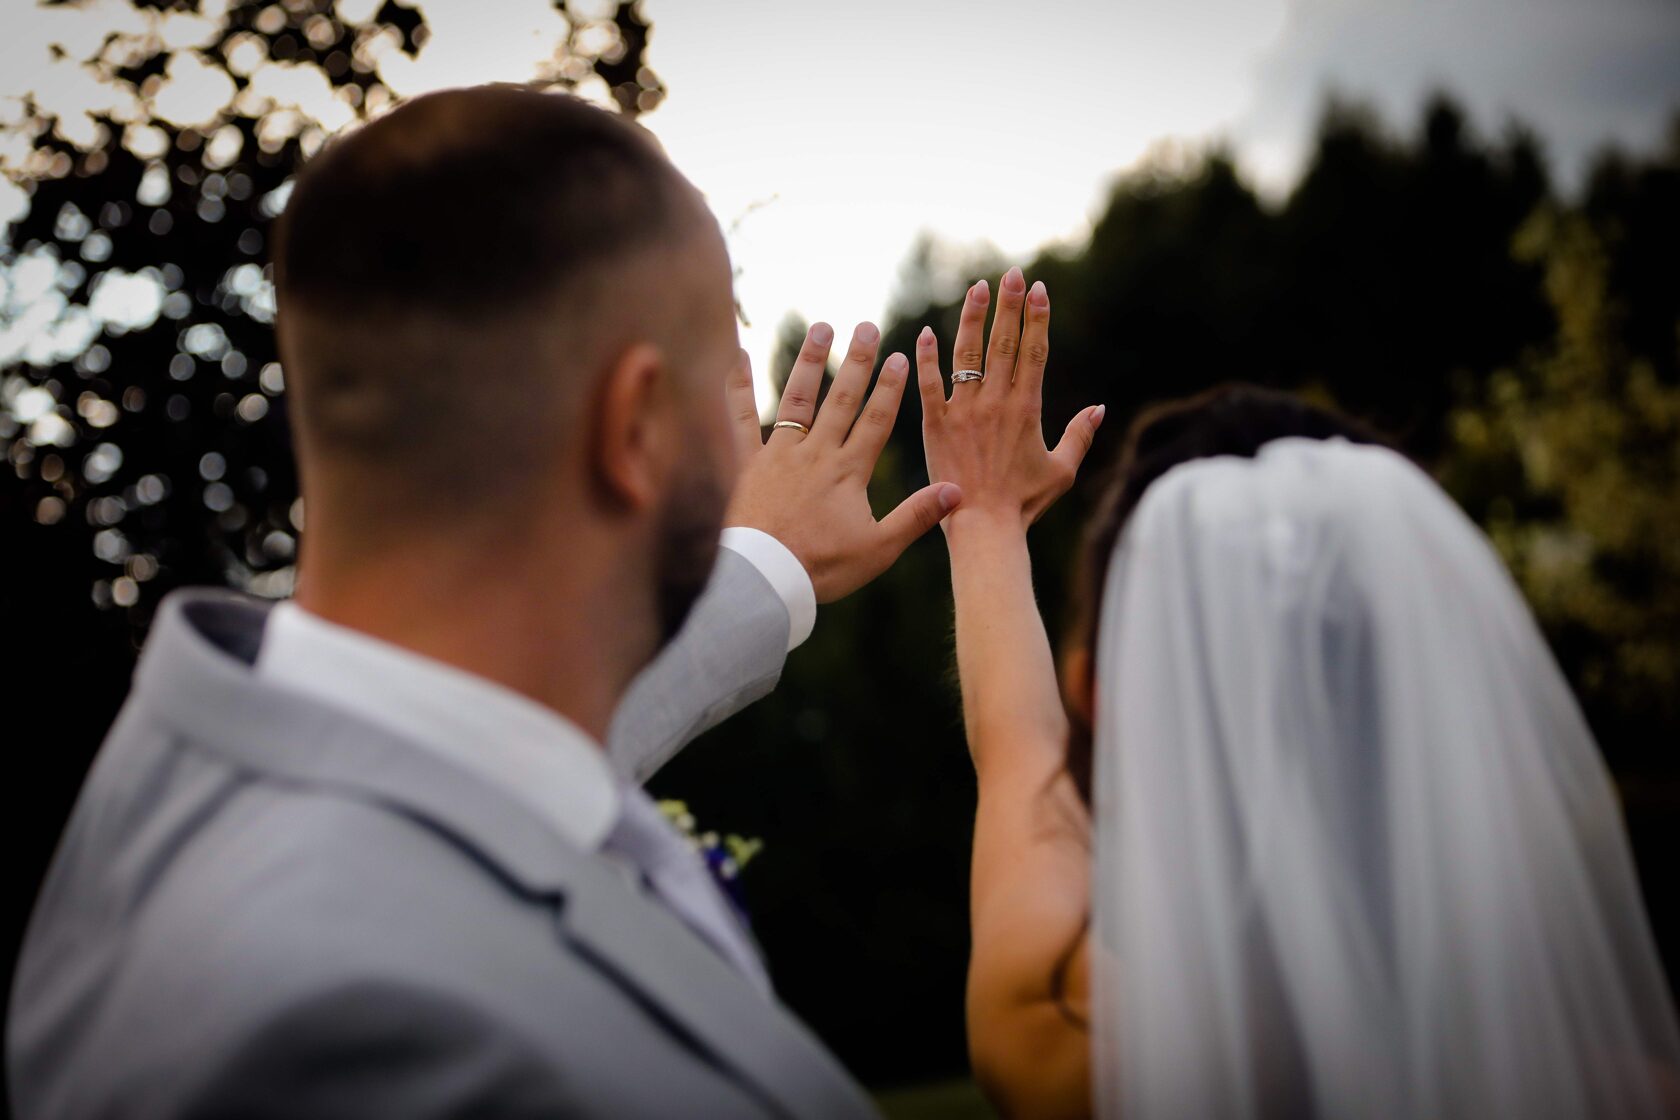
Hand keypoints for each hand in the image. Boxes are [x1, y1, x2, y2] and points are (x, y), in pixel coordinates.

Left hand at [724, 321, 962, 602]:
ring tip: (822, 328)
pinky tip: (737, 354)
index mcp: (850, 471)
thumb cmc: (822, 569)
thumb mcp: (879, 548)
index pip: (876, 420)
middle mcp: (816, 453)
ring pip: (798, 398)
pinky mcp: (747, 464)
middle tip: (867, 326)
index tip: (901, 356)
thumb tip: (958, 490)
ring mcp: (780, 454)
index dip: (891, 387)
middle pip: (841, 398)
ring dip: (812, 361)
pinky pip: (740, 419)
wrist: (765, 579)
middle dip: (858, 360)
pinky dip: (738, 387)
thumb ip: (918, 516)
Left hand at [916, 267, 1102, 531]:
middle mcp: (995, 403)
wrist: (983, 527)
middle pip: (1004, 343)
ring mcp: (964, 411)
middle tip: (1012, 274)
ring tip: (977, 287)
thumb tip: (1099, 408)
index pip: (1034, 351)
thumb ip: (1080, 436)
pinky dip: (926, 358)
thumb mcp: (1061, 470)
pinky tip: (925, 332)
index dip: (1037, 318)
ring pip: (968, 354)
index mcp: (1027, 409)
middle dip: (1009, 305)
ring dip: (973, 318)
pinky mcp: (936, 425)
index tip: (1039, 289)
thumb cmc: (1024, 503)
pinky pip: (929, 385)